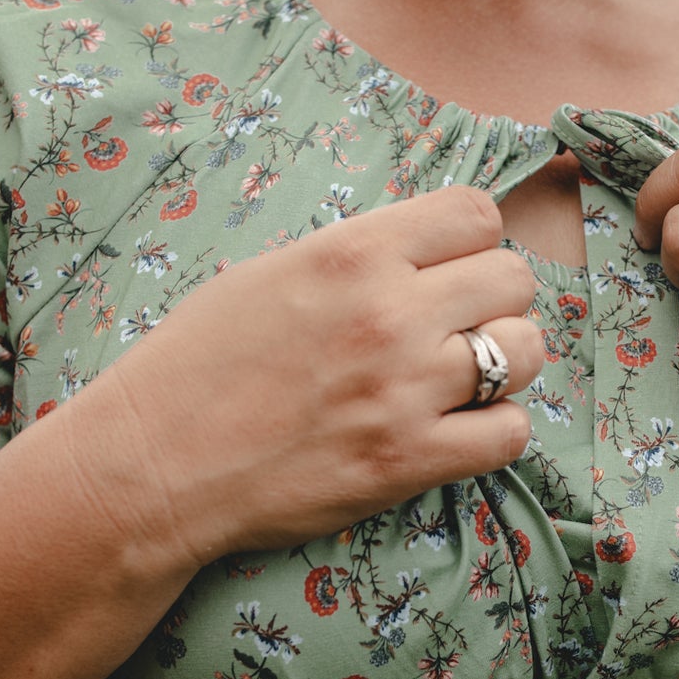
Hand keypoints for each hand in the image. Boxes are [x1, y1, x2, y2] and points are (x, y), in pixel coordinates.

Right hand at [61, 185, 542, 568]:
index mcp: (352, 254)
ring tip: (463, 379)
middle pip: (514, 280)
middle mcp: (389, 314)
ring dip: (505, 364)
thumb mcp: (271, 274)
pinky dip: (494, 430)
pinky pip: (510, 434)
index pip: (476, 214)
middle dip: (493, 301)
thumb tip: (425, 254)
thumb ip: (357, 258)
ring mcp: (405, 390)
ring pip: (525, 354)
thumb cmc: (197, 366)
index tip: (449, 269)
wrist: (152, 465)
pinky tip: (458, 429)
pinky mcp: (409, 461)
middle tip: (456, 328)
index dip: (471, 242)